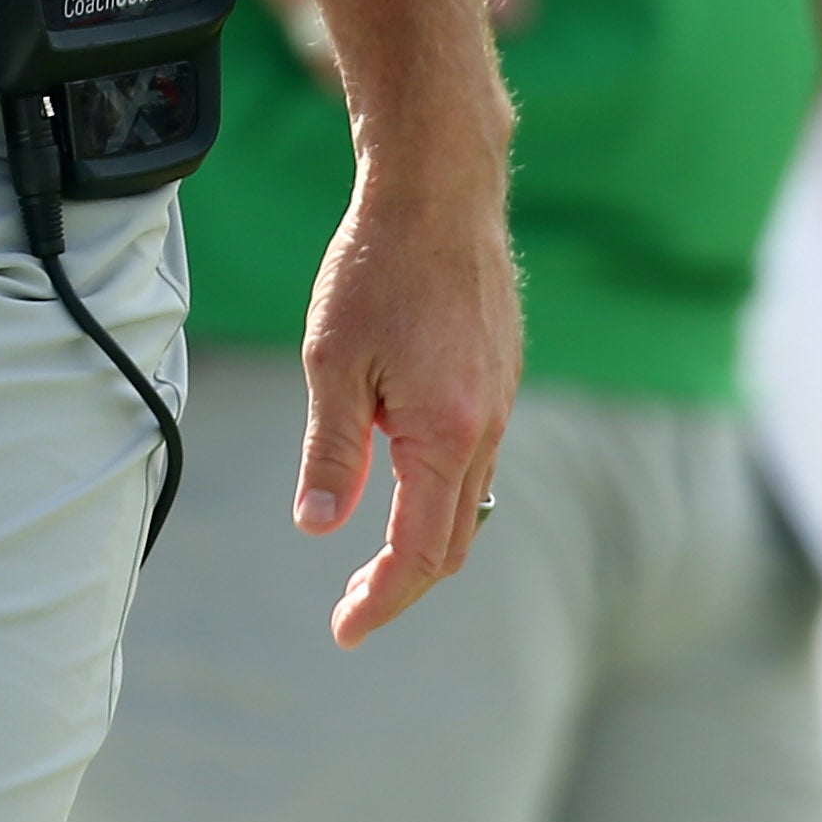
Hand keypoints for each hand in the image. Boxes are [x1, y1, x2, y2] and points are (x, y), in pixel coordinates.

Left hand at [292, 121, 522, 644]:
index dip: (383, 599)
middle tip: (351, 605)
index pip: (421, 552)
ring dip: (425, 535)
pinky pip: (478, 457)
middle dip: (404, 581)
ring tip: (371, 553)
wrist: (440, 192)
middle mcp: (488, 428)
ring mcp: (502, 402)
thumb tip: (320, 527)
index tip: (345, 629)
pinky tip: (401, 473)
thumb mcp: (332, 361)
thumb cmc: (376, 269)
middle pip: (455, 540)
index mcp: (447, 435)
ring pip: (471, 500)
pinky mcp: (501, 377)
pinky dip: (441, 488)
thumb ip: (332, 451)